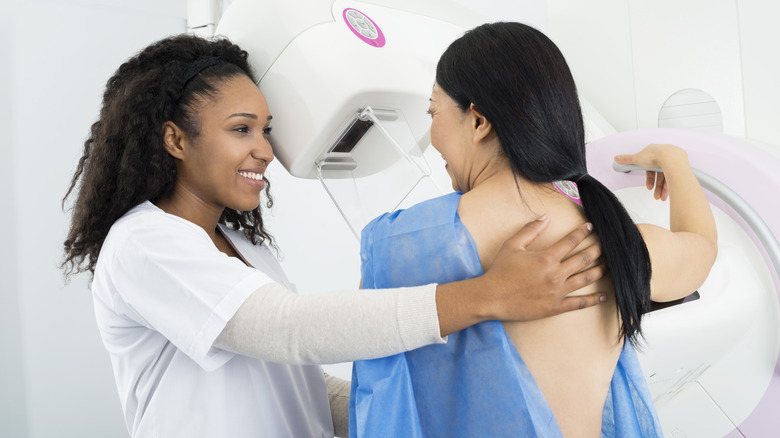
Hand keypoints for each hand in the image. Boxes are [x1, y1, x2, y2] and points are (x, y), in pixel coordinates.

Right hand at [482, 215, 606, 321]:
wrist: (492, 297)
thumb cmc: (500, 271)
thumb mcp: (512, 245)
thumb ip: (530, 229)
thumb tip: (546, 216)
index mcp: (546, 257)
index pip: (570, 241)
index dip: (582, 232)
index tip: (590, 227)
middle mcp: (556, 274)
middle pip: (583, 259)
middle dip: (597, 249)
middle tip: (606, 245)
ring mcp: (557, 291)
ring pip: (585, 279)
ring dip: (599, 271)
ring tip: (609, 265)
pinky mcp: (555, 307)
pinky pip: (579, 303)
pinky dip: (593, 300)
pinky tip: (603, 296)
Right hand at [614, 144, 687, 200]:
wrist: (671, 158)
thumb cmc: (656, 156)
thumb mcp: (636, 158)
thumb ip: (626, 159)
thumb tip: (616, 158)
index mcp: (654, 153)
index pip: (650, 168)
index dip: (649, 178)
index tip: (648, 186)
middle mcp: (664, 156)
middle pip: (659, 174)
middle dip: (656, 186)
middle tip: (655, 195)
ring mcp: (673, 161)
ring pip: (667, 177)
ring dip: (662, 189)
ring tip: (660, 197)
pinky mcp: (680, 166)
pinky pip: (674, 177)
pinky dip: (670, 186)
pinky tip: (667, 193)